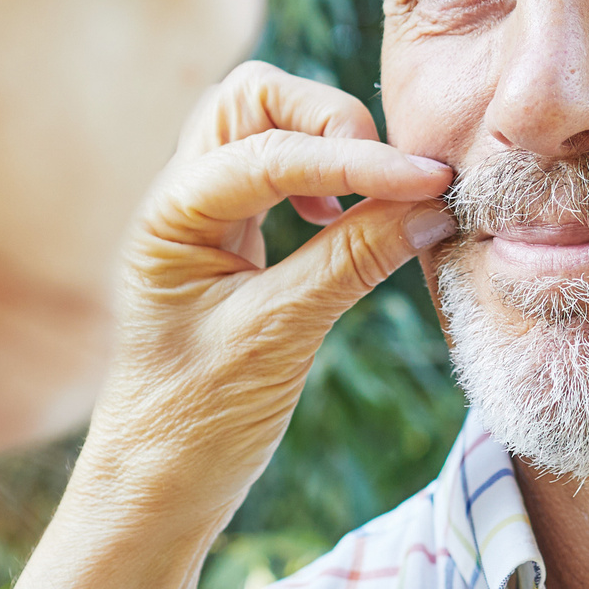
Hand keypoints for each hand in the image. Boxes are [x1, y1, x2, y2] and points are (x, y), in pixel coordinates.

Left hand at [75, 61, 453, 542]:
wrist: (155, 490)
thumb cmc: (195, 427)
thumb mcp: (279, 341)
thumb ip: (352, 262)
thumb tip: (433, 205)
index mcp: (168, 220)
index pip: (267, 153)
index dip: (356, 160)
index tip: (431, 181)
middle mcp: (178, 201)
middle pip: (252, 98)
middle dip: (327, 117)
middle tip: (392, 175)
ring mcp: (202, 216)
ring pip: (263, 123)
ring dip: (326, 139)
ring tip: (375, 193)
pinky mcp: (231, 238)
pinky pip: (277, 168)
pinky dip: (323, 173)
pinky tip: (344, 220)